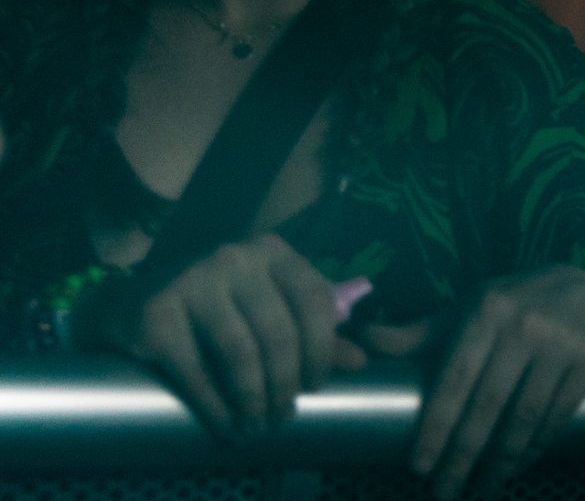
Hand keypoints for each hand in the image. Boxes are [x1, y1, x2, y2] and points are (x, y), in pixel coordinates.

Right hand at [83, 233, 366, 438]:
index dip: (322, 349)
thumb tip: (359, 361)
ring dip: (253, 399)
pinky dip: (215, 406)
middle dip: (285, 384)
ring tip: (256, 426)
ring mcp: (193, 281)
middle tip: (283, 417)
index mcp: (273, 252)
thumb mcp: (269, 305)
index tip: (316, 386)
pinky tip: (226, 426)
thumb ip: (312, 329)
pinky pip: (195, 370)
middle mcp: (235, 258)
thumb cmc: (217, 306)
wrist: (132, 301)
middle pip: (278, 331)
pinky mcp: (157, 312)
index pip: (314, 299)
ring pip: (240, 352)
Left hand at [359, 265, 584, 498]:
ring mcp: (560, 344)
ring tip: (482, 488)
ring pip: (522, 420)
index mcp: (486, 311)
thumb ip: (420, 333)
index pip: (454, 379)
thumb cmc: (513, 306)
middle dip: (461, 457)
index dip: (436, 428)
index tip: (420, 467)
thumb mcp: (469, 310)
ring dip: (500, 463)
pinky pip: (554, 418)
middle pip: (486, 407)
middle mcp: (524, 326)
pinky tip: (517, 466)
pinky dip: (534, 449)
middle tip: (444, 492)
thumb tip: (362, 339)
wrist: (584, 287)